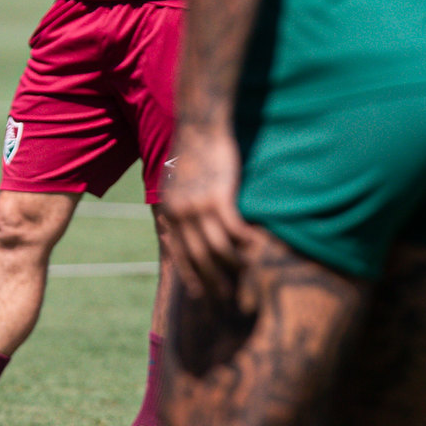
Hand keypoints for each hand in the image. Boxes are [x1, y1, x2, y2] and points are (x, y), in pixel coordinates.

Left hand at [161, 119, 252, 309]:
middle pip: (198, 258)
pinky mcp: (218, 196)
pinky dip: (244, 242)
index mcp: (169, 212)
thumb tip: (182, 224)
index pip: (180, 254)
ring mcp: (198, 206)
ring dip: (231, 266)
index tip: (201, 297)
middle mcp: (180, 213)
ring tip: (245, 277)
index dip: (191, 277)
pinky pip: (233, 229)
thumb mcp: (176, 183)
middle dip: (212, 282)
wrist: (199, 125)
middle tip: (226, 300)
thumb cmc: (192, 153)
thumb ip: (179, 206)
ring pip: (216, 248)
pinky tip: (256, 248)